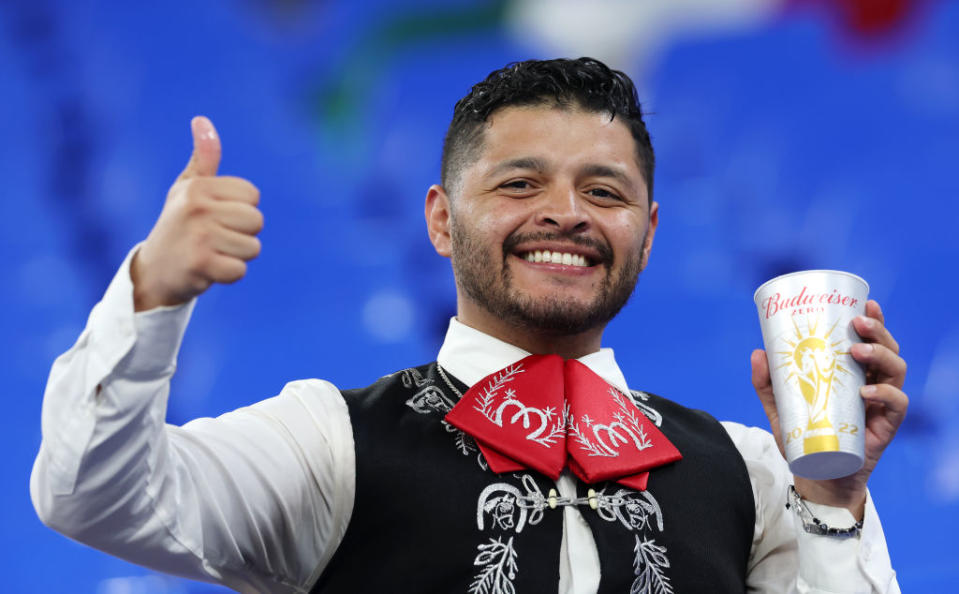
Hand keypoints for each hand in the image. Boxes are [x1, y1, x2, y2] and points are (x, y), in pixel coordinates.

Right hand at [131, 116, 262, 310]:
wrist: (154, 270)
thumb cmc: (178, 224)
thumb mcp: (187, 188)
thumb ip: (203, 158)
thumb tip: (202, 119)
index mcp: (198, 187)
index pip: (252, 195)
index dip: (241, 209)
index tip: (216, 217)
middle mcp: (197, 208)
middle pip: (256, 221)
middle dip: (242, 234)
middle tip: (214, 238)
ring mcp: (198, 237)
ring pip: (252, 247)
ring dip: (236, 256)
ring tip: (211, 252)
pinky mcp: (200, 265)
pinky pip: (240, 270)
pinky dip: (228, 274)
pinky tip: (209, 270)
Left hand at [751, 300, 907, 518]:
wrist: (815, 475)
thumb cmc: (804, 437)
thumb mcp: (780, 408)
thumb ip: (767, 383)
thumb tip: (758, 352)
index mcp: (853, 373)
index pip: (870, 340)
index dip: (874, 320)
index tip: (864, 302)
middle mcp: (872, 383)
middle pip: (888, 348)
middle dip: (877, 331)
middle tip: (857, 323)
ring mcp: (882, 404)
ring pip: (897, 370)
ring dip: (881, 355)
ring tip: (857, 351)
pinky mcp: (886, 426)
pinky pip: (897, 404)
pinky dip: (885, 395)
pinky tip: (866, 393)